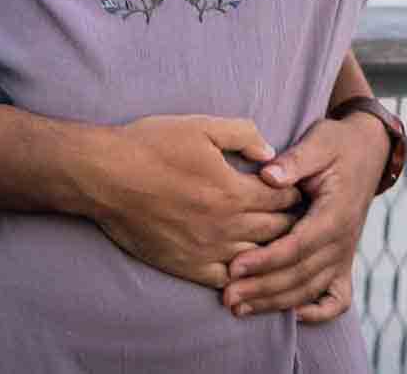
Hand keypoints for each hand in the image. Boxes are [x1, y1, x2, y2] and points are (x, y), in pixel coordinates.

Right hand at [89, 115, 302, 288]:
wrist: (105, 176)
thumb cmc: (151, 146)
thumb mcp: (201, 127)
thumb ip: (243, 135)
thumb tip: (271, 153)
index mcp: (234, 191)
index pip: (282, 198)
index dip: (295, 194)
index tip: (301, 191)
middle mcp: (226, 226)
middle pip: (276, 230)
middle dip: (291, 222)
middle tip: (300, 218)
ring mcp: (206, 250)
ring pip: (256, 258)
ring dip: (271, 250)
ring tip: (280, 243)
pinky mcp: (186, 266)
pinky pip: (226, 279)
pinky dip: (242, 275)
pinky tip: (247, 267)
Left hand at [220, 112, 386, 321]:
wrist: (368, 151)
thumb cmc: (336, 145)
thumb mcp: (319, 142)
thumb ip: (295, 160)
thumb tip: (268, 176)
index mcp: (335, 213)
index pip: (298, 246)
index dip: (266, 259)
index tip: (234, 267)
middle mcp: (342, 240)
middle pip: (301, 276)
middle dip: (262, 289)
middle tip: (227, 296)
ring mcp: (344, 254)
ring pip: (311, 290)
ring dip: (275, 303)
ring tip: (239, 308)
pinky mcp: (343, 261)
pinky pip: (337, 299)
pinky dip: (317, 313)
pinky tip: (291, 315)